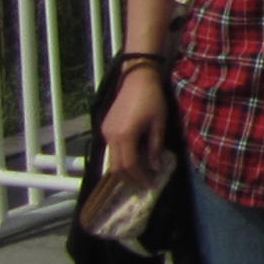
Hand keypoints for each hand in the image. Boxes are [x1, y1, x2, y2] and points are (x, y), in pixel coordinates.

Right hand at [98, 65, 170, 182]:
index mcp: (125, 136)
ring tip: (139, 174)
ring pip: (111, 160)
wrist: (136, 79)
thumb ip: (155, 147)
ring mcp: (105, 132)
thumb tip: (155, 167)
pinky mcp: (105, 128)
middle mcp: (111, 137)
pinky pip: (111, 150)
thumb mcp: (158, 123)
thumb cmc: (152, 99)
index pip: (129, 166)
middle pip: (116, 167)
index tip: (150, 184)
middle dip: (130, 178)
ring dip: (124, 170)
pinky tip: (133, 158)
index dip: (140, 177)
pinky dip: (121, 158)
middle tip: (143, 183)